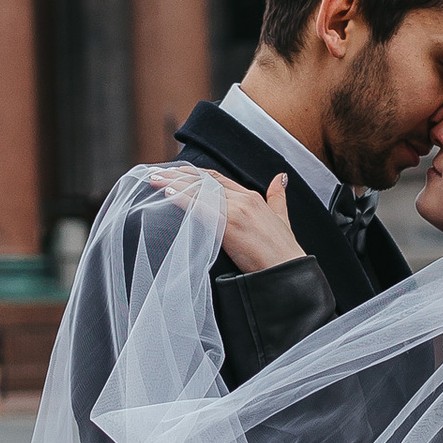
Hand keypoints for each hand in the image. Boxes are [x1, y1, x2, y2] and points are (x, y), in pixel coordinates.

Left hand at [147, 166, 305, 275]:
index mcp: (252, 197)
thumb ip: (278, 197)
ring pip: (199, 191)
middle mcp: (243, 199)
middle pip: (204, 181)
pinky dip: (182, 199)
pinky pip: (201, 208)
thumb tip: (280, 177)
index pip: (217, 179)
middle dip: (178, 175)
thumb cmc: (283, 251)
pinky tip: (167, 194)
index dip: (194, 174)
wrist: (288, 271)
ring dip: (173, 184)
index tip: (175, 172)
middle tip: (156, 174)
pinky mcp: (231, 225)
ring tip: (154, 181)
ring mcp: (237, 210)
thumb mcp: (282, 217)